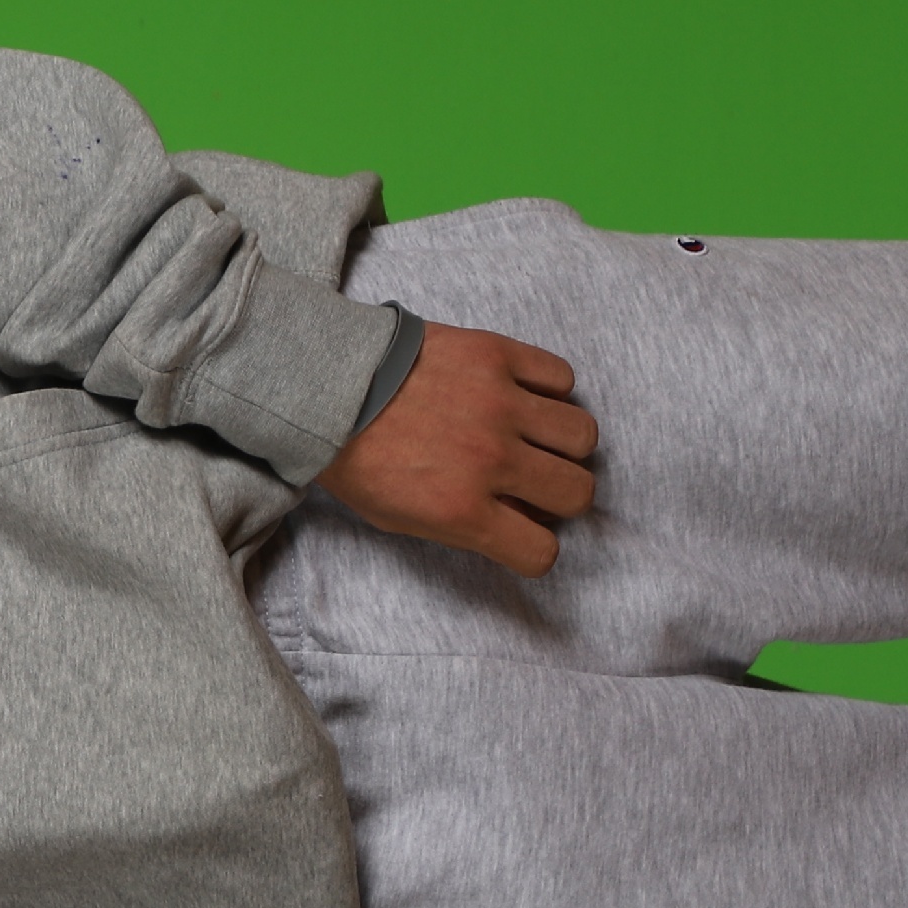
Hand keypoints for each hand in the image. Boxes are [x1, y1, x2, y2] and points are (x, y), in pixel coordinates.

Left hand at [318, 322, 598, 575]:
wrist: (324, 387)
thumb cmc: (358, 458)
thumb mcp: (398, 517)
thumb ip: (463, 527)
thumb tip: (521, 519)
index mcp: (461, 510)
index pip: (540, 551)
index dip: (533, 547)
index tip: (522, 532)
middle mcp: (489, 459)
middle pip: (577, 493)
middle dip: (560, 497)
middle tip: (536, 483)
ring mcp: (498, 403)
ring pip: (582, 435)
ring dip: (563, 444)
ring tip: (536, 438)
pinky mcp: (496, 355)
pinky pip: (562, 377)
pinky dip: (551, 389)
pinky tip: (525, 396)